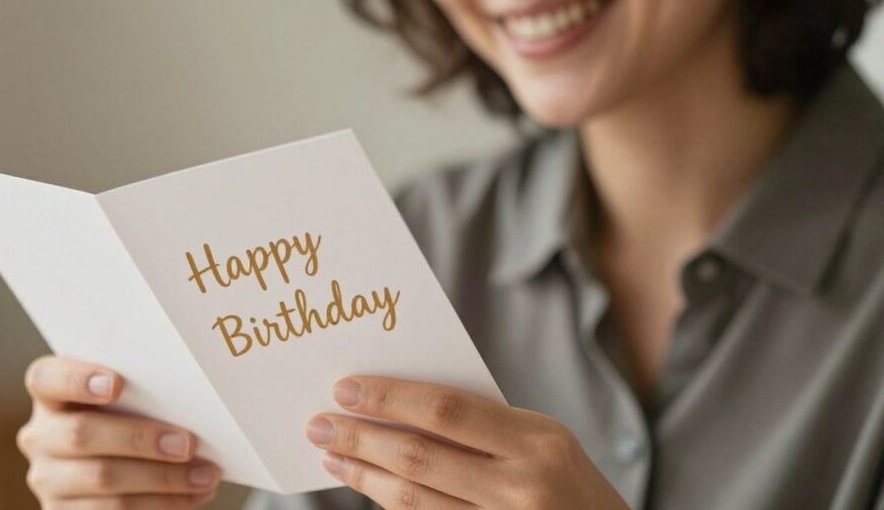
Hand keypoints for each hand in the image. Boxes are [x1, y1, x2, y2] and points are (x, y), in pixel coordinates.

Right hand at [18, 355, 221, 508]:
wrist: (122, 464)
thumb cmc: (132, 416)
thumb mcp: (130, 399)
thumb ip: (144, 390)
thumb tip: (196, 399)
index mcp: (51, 395)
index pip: (46, 379)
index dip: (77, 380)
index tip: (117, 384)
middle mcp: (41, 436)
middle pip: (81, 434)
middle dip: (140, 439)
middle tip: (188, 444)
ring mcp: (50, 480)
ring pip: (102, 479)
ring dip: (163, 479)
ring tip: (206, 475)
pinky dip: (162, 504)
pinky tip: (194, 496)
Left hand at [306, 376, 628, 508]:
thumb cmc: (567, 480)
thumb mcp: (542, 439)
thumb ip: (481, 424)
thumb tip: (398, 404)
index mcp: (537, 440)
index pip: (446, 409)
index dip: (389, 397)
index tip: (345, 388)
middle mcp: (522, 486)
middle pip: (419, 456)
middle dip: (360, 438)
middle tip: (319, 424)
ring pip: (413, 499)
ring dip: (364, 475)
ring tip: (332, 456)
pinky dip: (390, 503)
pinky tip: (367, 485)